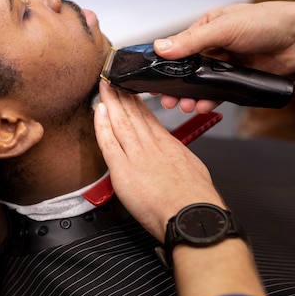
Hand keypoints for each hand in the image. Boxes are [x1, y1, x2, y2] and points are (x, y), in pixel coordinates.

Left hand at [94, 81, 223, 241]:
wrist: (192, 215)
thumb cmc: (196, 200)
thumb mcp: (193, 169)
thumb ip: (179, 159)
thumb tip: (176, 159)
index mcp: (169, 146)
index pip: (148, 118)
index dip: (136, 103)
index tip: (129, 91)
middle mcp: (152, 146)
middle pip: (133, 115)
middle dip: (121, 96)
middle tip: (111, 80)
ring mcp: (136, 156)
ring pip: (120, 123)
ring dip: (110, 103)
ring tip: (103, 87)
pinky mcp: (123, 170)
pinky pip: (108, 143)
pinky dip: (102, 125)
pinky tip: (98, 111)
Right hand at [154, 1, 294, 112]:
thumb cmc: (268, 22)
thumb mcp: (224, 28)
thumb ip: (191, 40)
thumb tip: (162, 46)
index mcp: (208, 28)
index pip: (179, 47)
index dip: (166, 64)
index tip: (154, 78)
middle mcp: (215, 46)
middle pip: (188, 70)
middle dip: (176, 86)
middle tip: (167, 99)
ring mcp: (227, 63)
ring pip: (202, 84)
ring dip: (192, 96)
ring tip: (184, 105)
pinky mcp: (238, 79)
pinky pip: (219, 93)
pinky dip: (210, 101)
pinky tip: (203, 106)